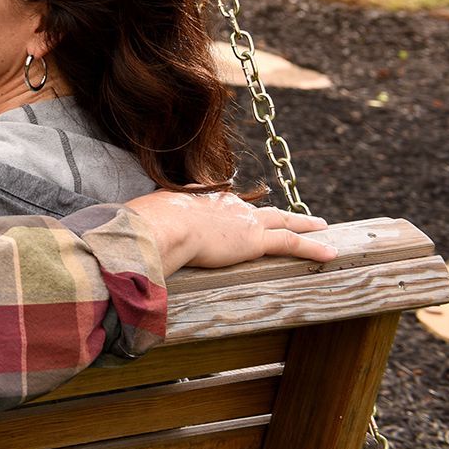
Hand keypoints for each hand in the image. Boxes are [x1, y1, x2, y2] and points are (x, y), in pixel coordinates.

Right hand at [126, 190, 333, 274]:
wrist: (159, 227)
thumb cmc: (143, 226)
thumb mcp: (141, 220)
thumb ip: (139, 227)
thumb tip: (117, 238)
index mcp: (198, 196)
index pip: (218, 197)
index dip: (226, 204)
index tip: (232, 205)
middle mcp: (225, 203)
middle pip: (258, 206)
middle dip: (277, 210)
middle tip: (295, 212)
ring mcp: (242, 220)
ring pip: (282, 221)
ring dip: (304, 223)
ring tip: (322, 226)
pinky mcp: (254, 240)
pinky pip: (291, 244)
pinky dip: (313, 248)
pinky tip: (332, 253)